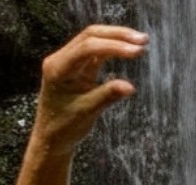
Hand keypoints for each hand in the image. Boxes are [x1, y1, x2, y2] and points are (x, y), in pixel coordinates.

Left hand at [31, 25, 148, 157]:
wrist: (52, 138)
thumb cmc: (64, 127)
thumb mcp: (86, 112)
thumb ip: (107, 96)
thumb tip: (130, 87)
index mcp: (57, 68)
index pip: (87, 48)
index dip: (114, 47)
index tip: (136, 52)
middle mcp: (60, 60)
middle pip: (91, 36)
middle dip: (118, 35)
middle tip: (143, 40)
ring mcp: (69, 62)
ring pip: (94, 40)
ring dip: (117, 39)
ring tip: (142, 42)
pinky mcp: (78, 67)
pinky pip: (96, 51)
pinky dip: (113, 49)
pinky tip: (129, 49)